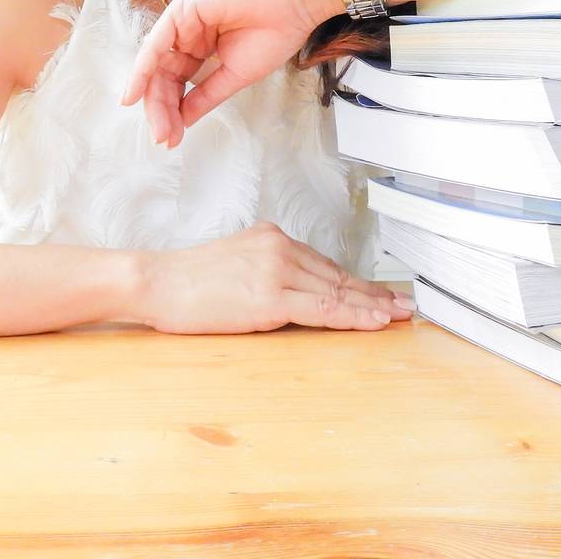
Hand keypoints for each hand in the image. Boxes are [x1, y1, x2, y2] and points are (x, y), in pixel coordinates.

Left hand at [117, 0, 337, 146]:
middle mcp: (187, 33)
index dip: (171, 111)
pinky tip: (137, 91)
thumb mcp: (235, 76)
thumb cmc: (274, 34)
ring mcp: (184, 20)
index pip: (176, 82)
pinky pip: (158, 41)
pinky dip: (145, 67)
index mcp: (199, 47)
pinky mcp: (184, 7)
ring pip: (156, 62)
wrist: (297, 6)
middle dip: (160, 109)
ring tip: (160, 127)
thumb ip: (205, 96)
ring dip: (153, 97)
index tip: (170, 140)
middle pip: (163, 75)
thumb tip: (182, 121)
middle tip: (163, 138)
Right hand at [134, 221, 413, 333]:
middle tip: (403, 305)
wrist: (156, 282)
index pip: (324, 264)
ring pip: (336, 292)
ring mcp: (276, 271)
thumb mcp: (235, 263)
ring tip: (395, 316)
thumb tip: (295, 293)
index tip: (381, 293)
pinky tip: (370, 322)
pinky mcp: (269, 297)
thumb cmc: (187, 281)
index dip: (357, 282)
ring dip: (370, 307)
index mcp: (271, 238)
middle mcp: (279, 247)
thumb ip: (267, 271)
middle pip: (337, 275)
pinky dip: (351, 316)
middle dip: (373, 294)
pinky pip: (321, 309)